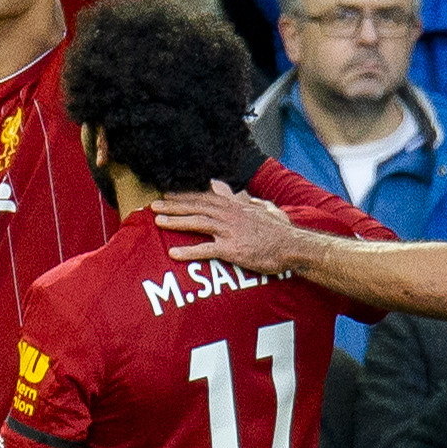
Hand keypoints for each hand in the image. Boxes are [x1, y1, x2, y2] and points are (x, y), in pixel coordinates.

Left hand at [151, 182, 308, 271]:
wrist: (293, 246)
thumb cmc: (280, 231)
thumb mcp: (264, 209)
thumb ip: (246, 199)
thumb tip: (240, 193)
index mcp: (235, 205)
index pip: (204, 197)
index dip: (185, 196)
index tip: (168, 195)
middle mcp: (229, 214)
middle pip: (196, 207)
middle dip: (173, 205)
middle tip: (153, 206)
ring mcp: (230, 231)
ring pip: (197, 222)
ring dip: (176, 221)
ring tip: (158, 222)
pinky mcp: (232, 249)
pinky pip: (206, 250)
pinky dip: (188, 251)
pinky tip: (173, 254)